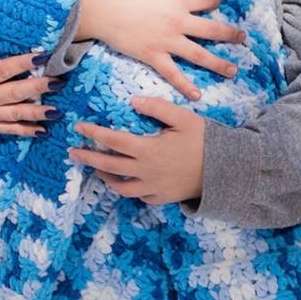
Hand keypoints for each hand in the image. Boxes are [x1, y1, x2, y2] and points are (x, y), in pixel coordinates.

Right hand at [0, 20, 49, 135]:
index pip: (3, 70)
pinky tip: (42, 130)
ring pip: (16, 113)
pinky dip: (25, 130)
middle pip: (15, 92)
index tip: (43, 56)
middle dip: (39, 87)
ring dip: (38, 112)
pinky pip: (7, 129)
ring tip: (58, 111)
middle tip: (60, 81)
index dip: (23, 62)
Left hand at [69, 95, 207, 205]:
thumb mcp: (183, 117)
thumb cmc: (205, 140)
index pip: (112, 141)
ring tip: (97, 169)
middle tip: (74, 153)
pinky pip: (140, 196)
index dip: (93, 134)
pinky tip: (128, 182)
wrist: (227, 170)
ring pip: (120, 187)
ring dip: (106, 177)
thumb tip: (133, 101)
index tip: (79, 128)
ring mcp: (152, 188)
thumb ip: (157, 108)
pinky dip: (130, 189)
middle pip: (109, 166)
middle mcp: (145, 172)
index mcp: (147, 149)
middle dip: (88, 158)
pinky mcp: (162, 198)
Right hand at [77, 0, 244, 99]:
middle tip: (243, 38)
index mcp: (180, 0)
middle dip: (230, 35)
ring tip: (234, 71)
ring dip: (219, 64)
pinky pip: (172, 74)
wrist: (99, 6)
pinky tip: (198, 96)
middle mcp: (179, 22)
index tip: (217, 1)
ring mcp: (167, 41)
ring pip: (200, 55)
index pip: (209, 0)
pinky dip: (185, 86)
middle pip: (213, 30)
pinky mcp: (153, 56)